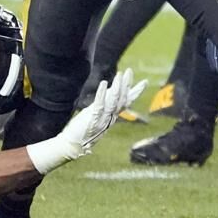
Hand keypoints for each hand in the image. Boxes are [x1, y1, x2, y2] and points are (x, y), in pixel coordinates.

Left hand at [26, 69, 146, 173]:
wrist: (72, 146)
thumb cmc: (81, 131)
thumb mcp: (95, 116)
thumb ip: (103, 106)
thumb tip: (110, 93)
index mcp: (112, 118)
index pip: (127, 102)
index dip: (135, 92)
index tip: (144, 82)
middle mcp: (110, 119)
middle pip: (122, 100)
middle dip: (127, 84)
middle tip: (130, 71)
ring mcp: (102, 119)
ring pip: (114, 101)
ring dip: (118, 87)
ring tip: (120, 74)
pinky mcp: (93, 119)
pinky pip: (100, 105)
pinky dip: (103, 93)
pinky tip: (104, 83)